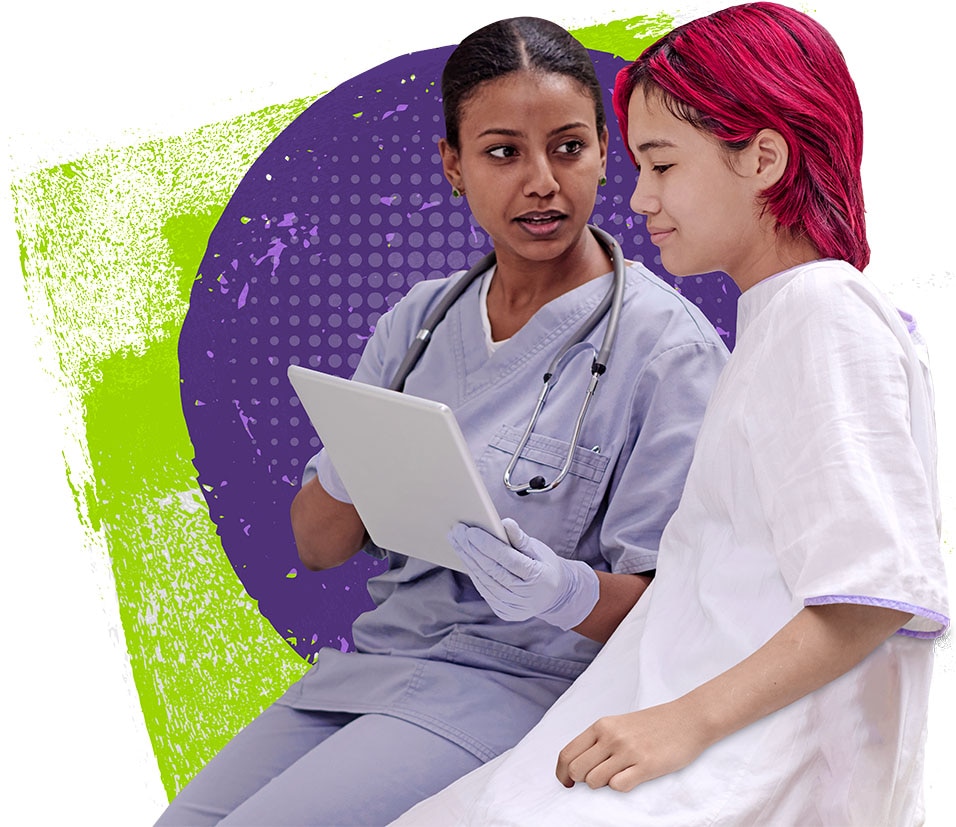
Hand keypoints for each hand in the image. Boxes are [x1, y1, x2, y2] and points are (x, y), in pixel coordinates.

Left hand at [451, 518, 599, 629]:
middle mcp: (525, 596)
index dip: (488, 545)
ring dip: (468, 560)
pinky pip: (485, 591)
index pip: (508, 559)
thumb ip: (520, 538)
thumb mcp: (539, 550)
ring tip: (456, 542)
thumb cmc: (545, 566)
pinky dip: (474, 574)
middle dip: (471, 550)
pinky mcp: (506, 613)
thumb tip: (504, 523)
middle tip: (456, 532)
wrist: (555, 595)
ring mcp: (515, 607)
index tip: (470, 530)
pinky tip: (465, 558)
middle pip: (492, 570)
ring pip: (485, 582)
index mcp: (538, 577)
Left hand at [555, 701, 707, 791]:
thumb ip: (599, 741)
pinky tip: (632, 777)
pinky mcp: (646, 765)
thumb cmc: (654, 724)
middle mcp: (611, 737)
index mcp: (601, 726)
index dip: (562, 773)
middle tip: (596, 780)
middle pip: (577, 770)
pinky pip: (618, 786)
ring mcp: (628, 751)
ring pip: (594, 781)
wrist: (688, 719)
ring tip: (618, 775)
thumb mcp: (619, 724)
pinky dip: (621, 787)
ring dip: (602, 785)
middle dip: (581, 781)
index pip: (567, 753)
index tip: (567, 783)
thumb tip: (578, 766)